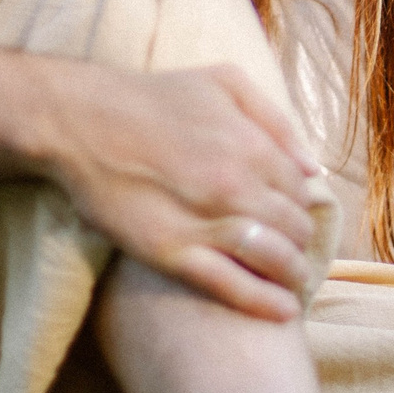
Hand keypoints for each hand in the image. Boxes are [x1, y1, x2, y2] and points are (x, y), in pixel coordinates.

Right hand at [42, 62, 324, 321]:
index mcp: (250, 145)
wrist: (81, 120)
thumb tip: (312, 168)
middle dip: (300, 242)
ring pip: (273, 259)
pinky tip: (282, 310)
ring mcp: (202, 221)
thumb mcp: (223, 82)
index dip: (301, 207)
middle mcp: (234, 185)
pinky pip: (229, 284)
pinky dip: (263, 302)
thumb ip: (275, 120)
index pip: (300, 192)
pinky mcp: (170, 251)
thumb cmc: (153, 98)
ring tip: (292, 282)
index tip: (294, 218)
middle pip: (293, 227)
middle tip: (295, 252)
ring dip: (292, 273)